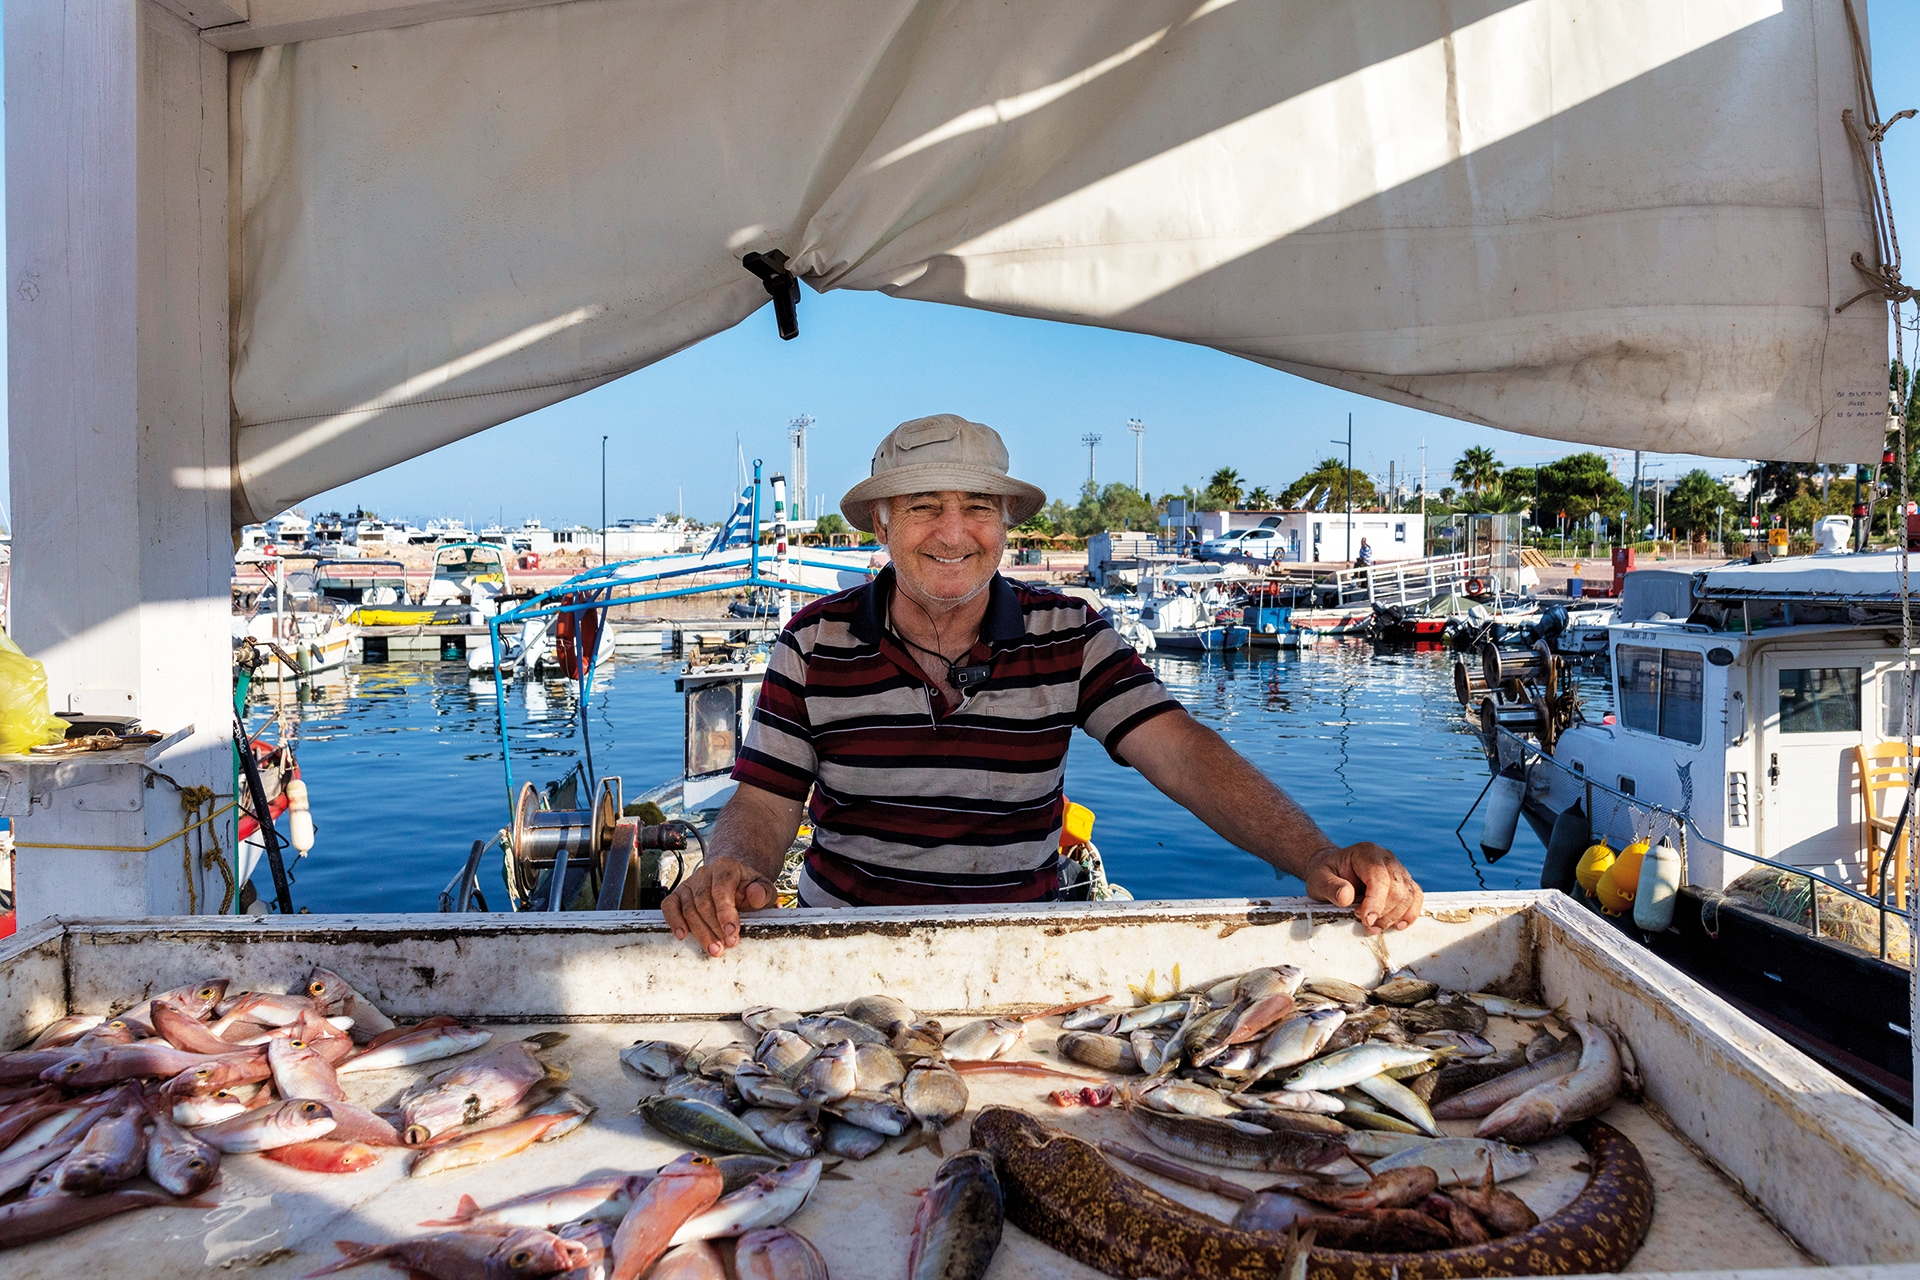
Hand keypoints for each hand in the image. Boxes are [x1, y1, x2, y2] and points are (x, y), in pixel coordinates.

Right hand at [660, 857, 775, 957]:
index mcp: (726, 867)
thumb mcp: (763, 888)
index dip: (725, 912)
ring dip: (701, 933)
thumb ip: (763, 891)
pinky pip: (670, 907)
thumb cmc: (747, 887)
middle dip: (715, 928)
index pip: (722, 889)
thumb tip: (755, 894)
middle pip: (704, 903)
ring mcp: (689, 884)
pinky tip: (682, 935)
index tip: (732, 931)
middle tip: (727, 944)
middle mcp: (705, 873)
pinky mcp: (678, 895)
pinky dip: (674, 921)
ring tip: (714, 948)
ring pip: (690, 910)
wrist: (733, 881)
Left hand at [1300, 843, 1423, 933]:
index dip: (1375, 902)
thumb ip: (1331, 887)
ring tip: (1375, 927)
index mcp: (1367, 852)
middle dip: (1384, 912)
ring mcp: (1398, 869)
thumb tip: (1346, 896)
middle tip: (1366, 924)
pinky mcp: (1403, 882)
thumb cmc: (1325, 874)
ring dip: (1395, 916)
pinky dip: (1410, 913)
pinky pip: (1415, 897)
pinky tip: (1397, 926)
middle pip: (1397, 889)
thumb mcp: (1319, 880)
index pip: (1379, 878)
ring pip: (1408, 895)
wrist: (1332, 870)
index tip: (1366, 920)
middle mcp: (1386, 858)